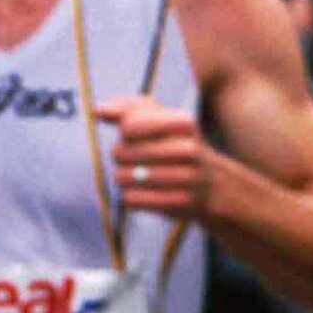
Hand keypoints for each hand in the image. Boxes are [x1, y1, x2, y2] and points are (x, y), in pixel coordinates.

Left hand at [96, 95, 214, 220]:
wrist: (215, 186)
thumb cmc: (177, 146)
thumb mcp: (162, 120)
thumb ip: (128, 109)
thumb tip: (97, 111)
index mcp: (184, 123)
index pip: (129, 127)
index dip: (125, 133)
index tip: (136, 136)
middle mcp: (188, 149)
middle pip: (120, 153)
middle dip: (121, 157)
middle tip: (135, 159)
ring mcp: (186, 178)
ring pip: (123, 178)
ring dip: (123, 178)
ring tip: (136, 176)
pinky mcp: (178, 204)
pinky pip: (131, 199)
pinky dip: (130, 197)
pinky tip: (143, 192)